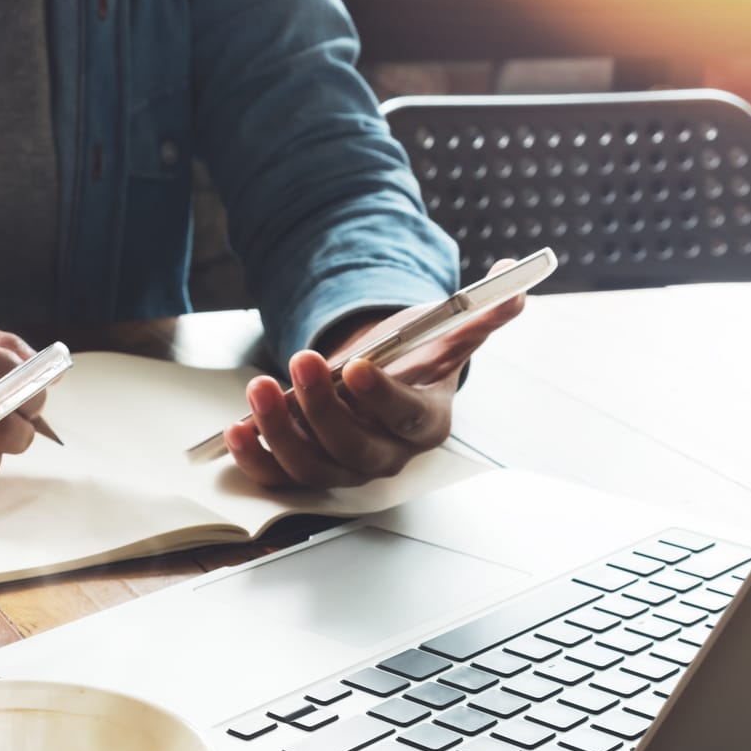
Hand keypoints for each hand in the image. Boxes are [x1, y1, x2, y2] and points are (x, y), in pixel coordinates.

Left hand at [224, 272, 527, 489]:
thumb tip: (512, 274)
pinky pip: (279, 476)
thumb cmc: (408, 362)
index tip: (356, 367)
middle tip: (302, 360)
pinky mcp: (304, 471)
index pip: (405, 417)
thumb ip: (478, 311)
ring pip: (311, 464)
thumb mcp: (442, 334)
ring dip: (280, 430)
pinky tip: (238, 428)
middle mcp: (385, 455)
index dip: (380, 397)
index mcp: (424, 423)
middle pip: (354, 447)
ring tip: (259, 388)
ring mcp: (342, 468)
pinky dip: (255, 458)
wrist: (379, 384)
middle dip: (322, 407)